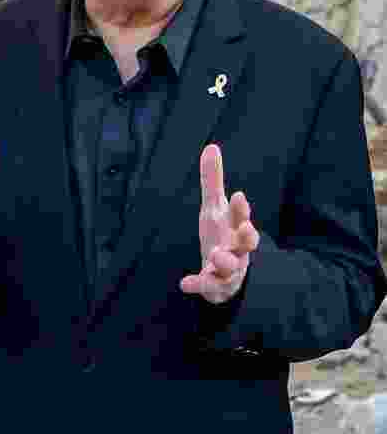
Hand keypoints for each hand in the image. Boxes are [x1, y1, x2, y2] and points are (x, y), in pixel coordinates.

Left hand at [180, 144, 259, 303]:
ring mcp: (228, 269)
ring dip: (225, 261)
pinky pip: (209, 286)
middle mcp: (237, 249)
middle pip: (248, 243)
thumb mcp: (214, 208)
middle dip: (248, 236)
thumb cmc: (221, 235)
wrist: (222, 274)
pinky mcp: (216, 285)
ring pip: (231, 267)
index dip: (242, 209)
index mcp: (236, 229)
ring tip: (216, 256)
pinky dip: (199, 285)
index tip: (238, 195)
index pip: (242, 217)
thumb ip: (212, 181)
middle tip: (247, 228)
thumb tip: (211, 146)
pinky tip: (185, 284)